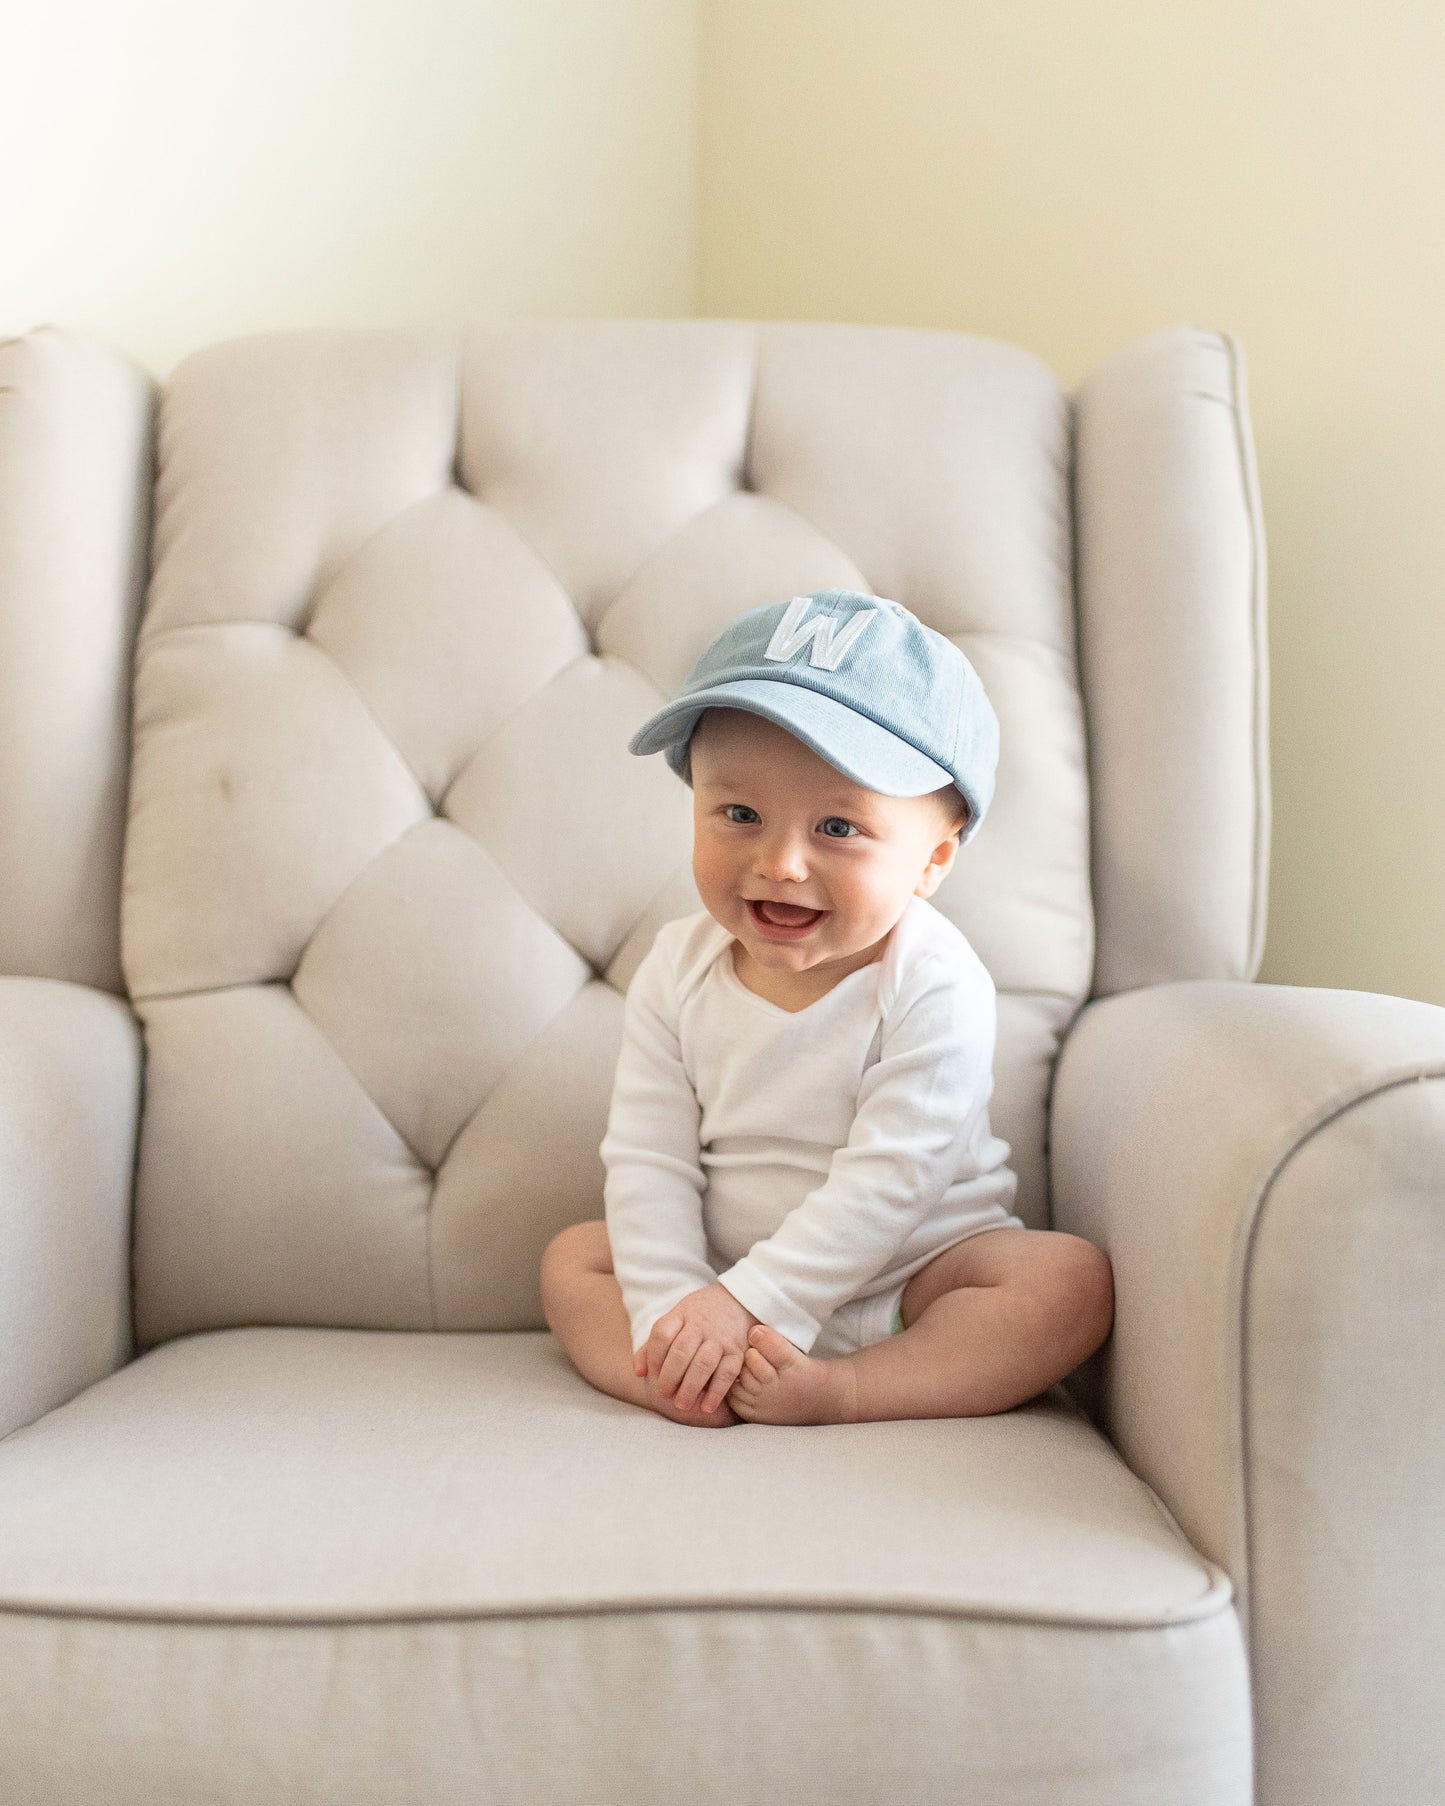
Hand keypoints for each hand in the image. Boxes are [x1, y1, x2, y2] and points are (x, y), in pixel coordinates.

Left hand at [635, 1284, 760, 1414]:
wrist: (739, 1301)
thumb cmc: (700, 1317)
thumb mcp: (676, 1320)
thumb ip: (654, 1345)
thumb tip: (639, 1373)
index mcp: (681, 1315)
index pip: (662, 1333)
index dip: (653, 1356)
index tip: (650, 1374)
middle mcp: (701, 1325)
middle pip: (681, 1350)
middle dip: (670, 1376)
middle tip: (663, 1395)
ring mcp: (721, 1337)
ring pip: (704, 1363)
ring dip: (691, 1387)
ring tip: (682, 1405)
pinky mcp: (738, 1351)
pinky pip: (728, 1372)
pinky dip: (716, 1391)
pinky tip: (706, 1406)